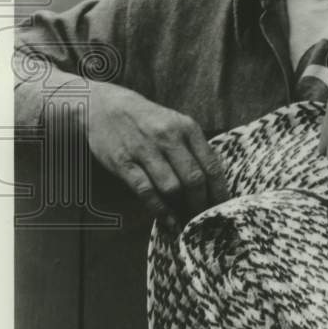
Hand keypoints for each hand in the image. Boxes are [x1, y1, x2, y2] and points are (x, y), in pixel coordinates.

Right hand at [83, 81, 229, 227]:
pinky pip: (146, 190)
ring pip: (172, 187)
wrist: (105, 107)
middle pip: (194, 179)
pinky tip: (168, 220)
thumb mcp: (176, 123)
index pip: (211, 165)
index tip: (222, 208)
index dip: (219, 191)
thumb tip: (216, 180)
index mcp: (187, 127)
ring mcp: (145, 149)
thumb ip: (195, 147)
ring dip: (182, 209)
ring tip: (187, 222)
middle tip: (204, 219)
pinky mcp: (124, 162)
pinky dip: (159, 209)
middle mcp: (168, 137)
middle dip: (201, 204)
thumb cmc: (148, 120)